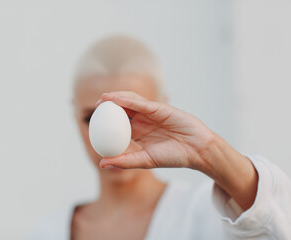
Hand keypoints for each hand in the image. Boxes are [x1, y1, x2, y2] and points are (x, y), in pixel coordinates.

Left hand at [96, 91, 257, 210]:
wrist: (197, 151)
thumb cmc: (173, 157)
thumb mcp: (145, 160)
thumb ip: (125, 161)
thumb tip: (101, 164)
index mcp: (139, 133)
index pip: (118, 124)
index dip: (106, 121)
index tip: (93, 123)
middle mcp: (143, 121)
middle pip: (122, 110)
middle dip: (108, 106)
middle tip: (95, 108)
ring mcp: (151, 113)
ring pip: (130, 102)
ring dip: (115, 98)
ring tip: (102, 99)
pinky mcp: (160, 108)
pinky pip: (141, 103)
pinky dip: (128, 100)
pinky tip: (115, 98)